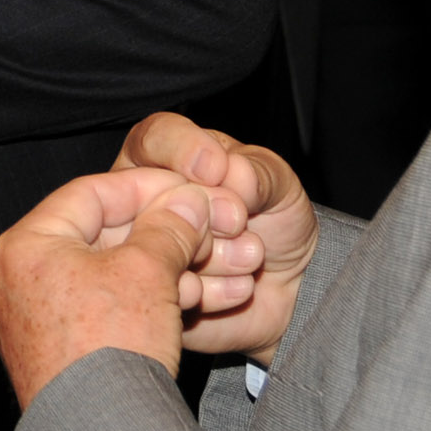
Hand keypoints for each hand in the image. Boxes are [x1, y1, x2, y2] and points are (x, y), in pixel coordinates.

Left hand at [0, 166, 239, 407]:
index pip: (91, 193)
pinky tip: (196, 300)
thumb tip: (187, 202)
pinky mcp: (60, 353)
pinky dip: (149, 299)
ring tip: (215, 265)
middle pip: (102, 234)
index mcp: (25, 245)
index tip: (188, 187)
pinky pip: (108, 308)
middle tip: (206, 226)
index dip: (148, 185)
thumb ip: (169, 226)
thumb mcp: (148, 271)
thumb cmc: (110, 348)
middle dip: (164, 232)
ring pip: (112, 274)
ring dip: (168, 266)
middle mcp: (19, 279)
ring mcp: (36, 319)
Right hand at [116, 112, 318, 365]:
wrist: (288, 284)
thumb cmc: (275, 219)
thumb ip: (258, 173)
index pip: (154, 138)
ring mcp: (142, 247)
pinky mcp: (151, 292)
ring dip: (209, 255)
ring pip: (151, 248)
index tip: (214, 170)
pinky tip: (237, 285)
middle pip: (145, 196)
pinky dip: (208, 291)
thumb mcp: (280, 185)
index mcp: (170, 154)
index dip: (181, 150)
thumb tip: (232, 173)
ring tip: (249, 256)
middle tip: (238, 220)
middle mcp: (144, 197)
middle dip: (201, 212)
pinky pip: (164, 292)